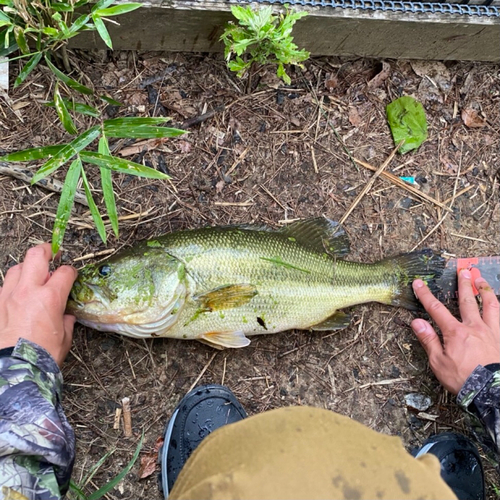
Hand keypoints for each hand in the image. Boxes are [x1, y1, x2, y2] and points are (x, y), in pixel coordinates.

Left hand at [0, 243, 76, 365]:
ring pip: (16, 268)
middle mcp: (28, 291)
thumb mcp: (64, 337)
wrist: (14, 369)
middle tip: (52, 254)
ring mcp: (8, 297)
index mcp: (50, 297)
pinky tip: (20, 296)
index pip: (64, 272)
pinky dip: (14, 286)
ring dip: (27, 268)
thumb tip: (65, 315)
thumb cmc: (42, 355)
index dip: (71, 272)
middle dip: (46, 250)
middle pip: (36, 256)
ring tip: (33, 275)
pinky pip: (5, 287)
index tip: (72, 276)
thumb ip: (66, 320)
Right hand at [411, 270, 499, 393]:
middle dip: (463, 285)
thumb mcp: (438, 362)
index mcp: (455, 332)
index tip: (419, 283)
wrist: (491, 391)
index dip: (426, 295)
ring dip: (485, 292)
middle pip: (467, 301)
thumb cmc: (463, 379)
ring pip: (490, 306)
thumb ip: (428, 339)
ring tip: (482, 281)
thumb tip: (417, 322)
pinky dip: (499, 310)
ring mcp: (492, 332)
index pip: (436, 309)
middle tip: (463, 271)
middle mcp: (474, 327)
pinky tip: (499, 306)